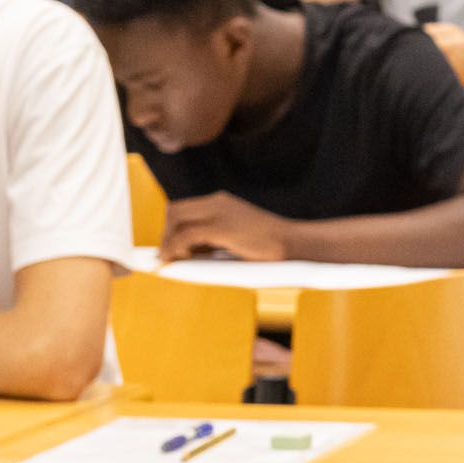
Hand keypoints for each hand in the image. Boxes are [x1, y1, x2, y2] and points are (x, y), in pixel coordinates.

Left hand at [159, 193, 292, 263]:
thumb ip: (217, 237)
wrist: (296, 245)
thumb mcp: (239, 234)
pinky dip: (174, 248)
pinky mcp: (222, 228)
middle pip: (174, 211)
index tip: (172, 249)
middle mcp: (218, 202)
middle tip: (171, 256)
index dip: (172, 229)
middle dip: (167, 234)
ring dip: (169, 241)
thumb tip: (191, 251)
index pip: (183, 209)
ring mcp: (220, 213)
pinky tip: (174, 260)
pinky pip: (185, 236)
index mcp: (222, 202)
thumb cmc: (273, 247)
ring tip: (176, 260)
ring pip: (176, 220)